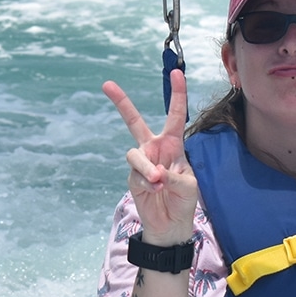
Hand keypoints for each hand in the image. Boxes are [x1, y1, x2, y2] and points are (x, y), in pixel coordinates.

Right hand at [103, 69, 197, 244]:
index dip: (177, 94)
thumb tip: (155, 171)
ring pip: (135, 155)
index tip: (177, 73)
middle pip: (134, 121)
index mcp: (173, 144)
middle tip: (106, 85)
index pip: (175, 115)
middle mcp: (154, 148)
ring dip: (146, 168)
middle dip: (121, 103)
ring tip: (158, 181)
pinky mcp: (132, 177)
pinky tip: (154, 190)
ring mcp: (141, 162)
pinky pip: (135, 174)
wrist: (170, 223)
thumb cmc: (184, 200)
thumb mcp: (189, 186)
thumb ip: (175, 176)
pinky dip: (146, 182)